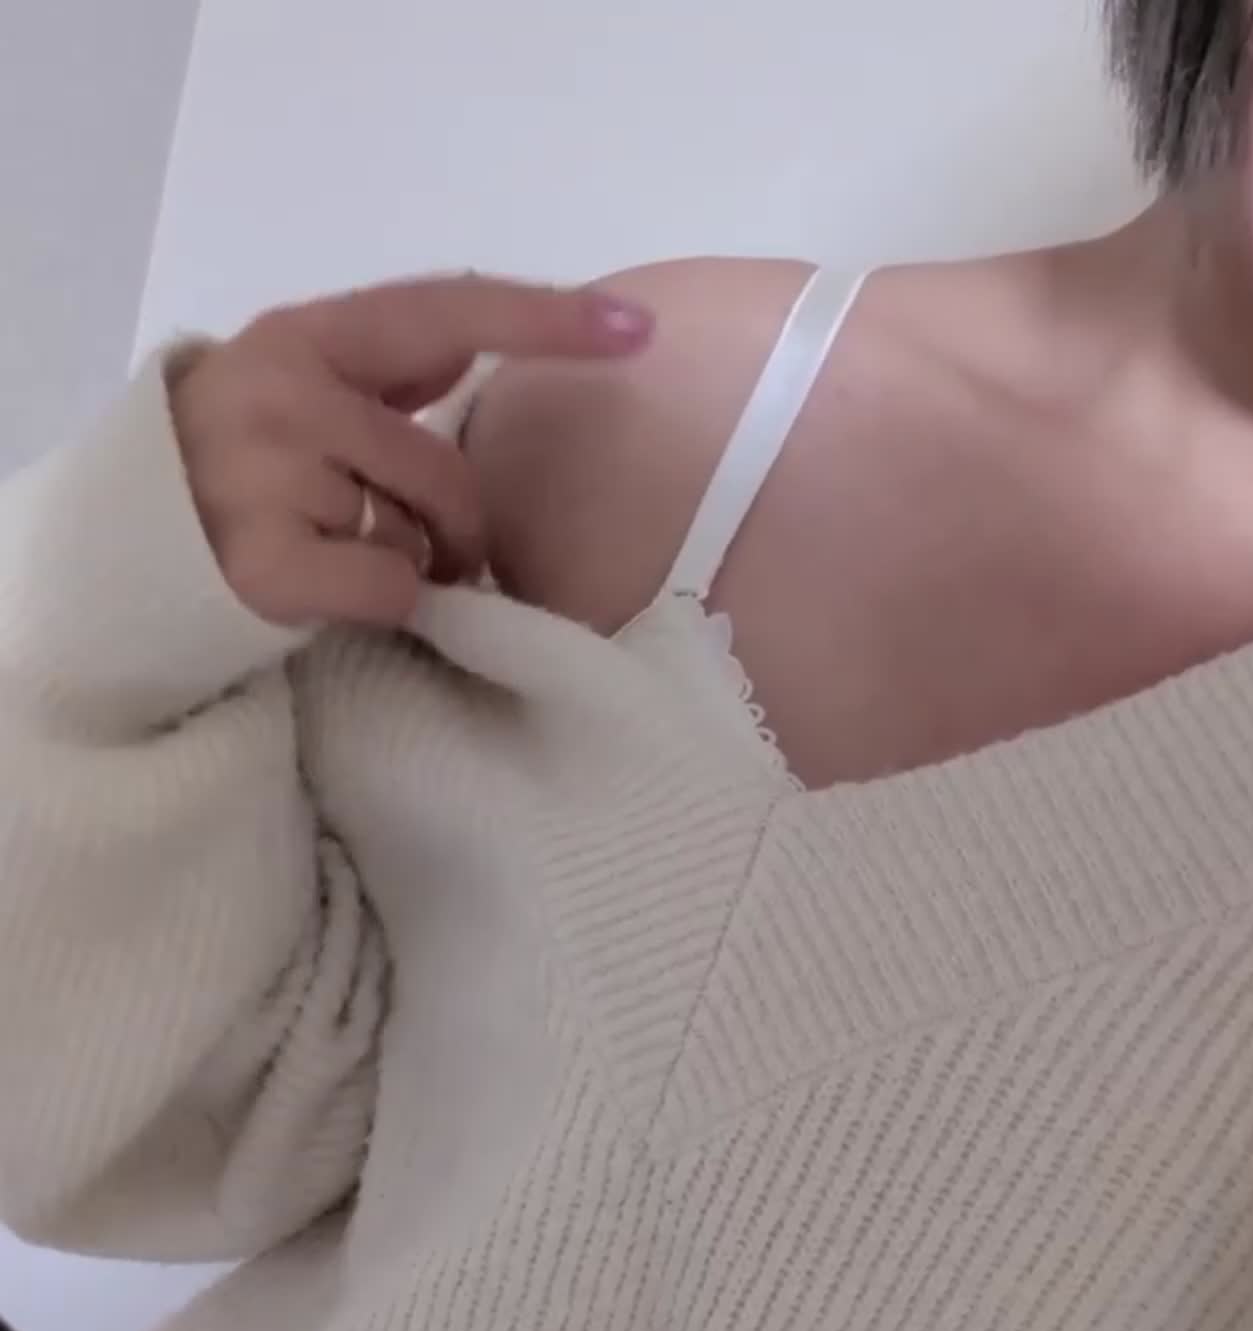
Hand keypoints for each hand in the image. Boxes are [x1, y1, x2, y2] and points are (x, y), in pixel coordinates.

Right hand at [169, 273, 653, 628]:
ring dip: (413, 567)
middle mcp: (283, 390)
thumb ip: (378, 378)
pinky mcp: (264, 563)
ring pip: (417, 536)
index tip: (636, 330)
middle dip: (462, 527)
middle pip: (443, 467)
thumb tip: (471, 343)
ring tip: (354, 567)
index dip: (543, 320)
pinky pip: (389, 588)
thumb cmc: (231, 480)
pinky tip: (332, 600)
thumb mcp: (294, 399)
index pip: (443, 311)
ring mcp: (266, 475)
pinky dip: (382, 607)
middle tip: (443, 561)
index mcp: (303, 337)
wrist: (127, 561)